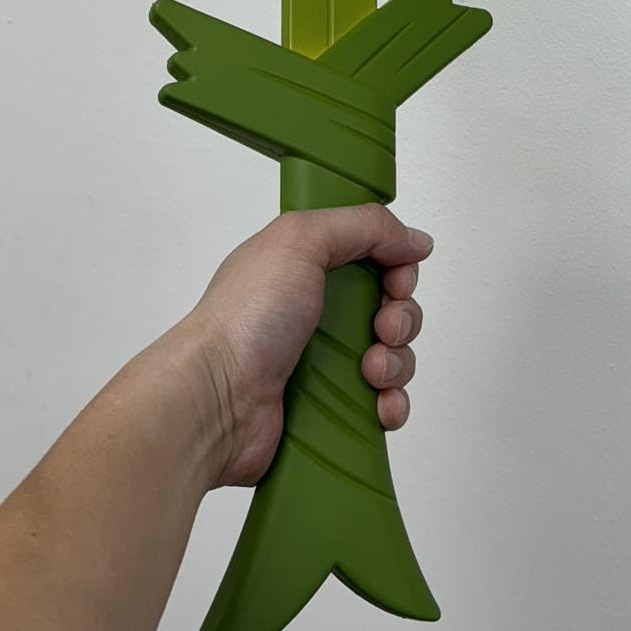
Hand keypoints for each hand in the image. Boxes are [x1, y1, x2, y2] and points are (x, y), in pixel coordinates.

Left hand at [167, 205, 431, 488]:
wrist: (216, 400)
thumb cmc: (242, 321)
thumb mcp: (300, 240)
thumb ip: (364, 225)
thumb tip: (413, 239)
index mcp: (308, 265)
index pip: (376, 256)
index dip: (397, 267)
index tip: (394, 280)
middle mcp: (317, 310)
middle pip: (392, 306)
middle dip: (401, 318)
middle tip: (382, 329)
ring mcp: (323, 360)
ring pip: (393, 357)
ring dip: (396, 363)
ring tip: (370, 371)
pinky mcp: (329, 404)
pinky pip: (382, 403)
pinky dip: (391, 404)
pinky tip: (379, 405)